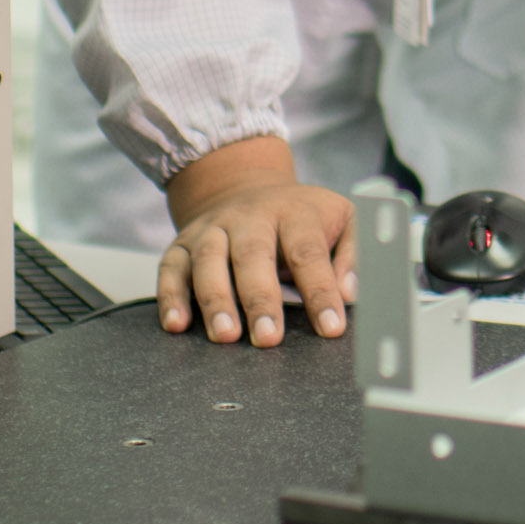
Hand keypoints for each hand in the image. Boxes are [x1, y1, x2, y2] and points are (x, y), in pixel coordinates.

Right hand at [157, 137, 351, 346]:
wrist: (246, 186)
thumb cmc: (301, 218)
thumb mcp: (341, 221)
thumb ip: (354, 254)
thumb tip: (351, 291)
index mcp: (294, 211)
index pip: (308, 252)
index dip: (320, 290)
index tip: (330, 327)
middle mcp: (249, 216)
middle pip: (253, 254)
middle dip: (259, 298)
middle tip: (268, 337)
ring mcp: (212, 229)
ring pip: (209, 260)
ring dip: (215, 300)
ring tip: (225, 336)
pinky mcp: (182, 245)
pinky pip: (171, 269)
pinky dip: (171, 297)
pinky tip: (177, 325)